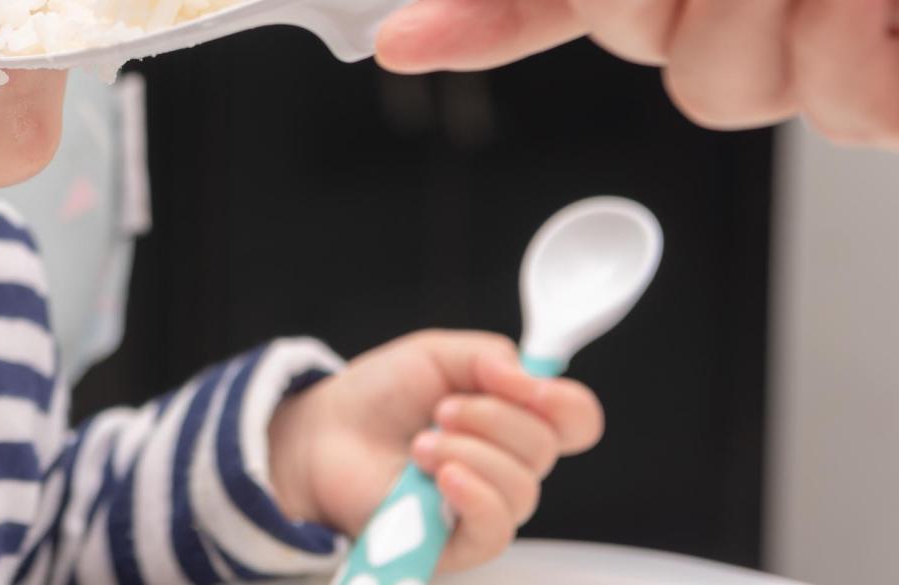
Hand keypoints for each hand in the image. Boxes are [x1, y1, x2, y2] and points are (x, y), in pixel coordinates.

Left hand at [267, 330, 602, 572]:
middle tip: (441, 409)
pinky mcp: (461, 542)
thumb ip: (488, 355)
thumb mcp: (435, 355)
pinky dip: (473, 493)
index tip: (528, 384)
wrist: (323, 434)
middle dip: (490, 416)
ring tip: (421, 443)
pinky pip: (496, 527)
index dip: (565, 402)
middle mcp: (509, 464)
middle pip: (545, 447)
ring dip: (467, 451)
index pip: (575, 420)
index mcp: (512, 417)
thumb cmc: (379, 398)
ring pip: (521, 486)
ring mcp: (487, 505)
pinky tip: (442, 476)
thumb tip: (527, 374)